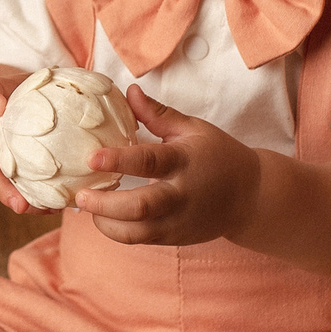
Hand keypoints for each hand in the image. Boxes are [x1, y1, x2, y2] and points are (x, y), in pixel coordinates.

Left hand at [72, 86, 260, 245]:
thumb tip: (129, 91)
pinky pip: (140, 240)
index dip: (118, 159)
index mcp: (184, 161)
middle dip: (105, 204)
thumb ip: (157, 114)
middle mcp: (182, 195)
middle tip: (80, 196)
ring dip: (106, 224)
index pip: (149, 161)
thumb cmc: (218, 156)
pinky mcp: (174, 237)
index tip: (91, 157)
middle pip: (140, 207)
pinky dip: (117, 232)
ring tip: (87, 209)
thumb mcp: (192, 129)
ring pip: (137, 232)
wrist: (250, 196)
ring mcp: (178, 221)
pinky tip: (103, 217)